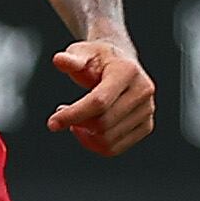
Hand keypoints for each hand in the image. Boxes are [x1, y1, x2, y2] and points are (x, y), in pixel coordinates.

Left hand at [47, 35, 157, 155]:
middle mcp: (143, 91)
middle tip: (62, 114)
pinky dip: (94, 144)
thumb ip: (71, 59)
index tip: (52, 123)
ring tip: (75, 120)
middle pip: (103, 123)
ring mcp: (147, 110)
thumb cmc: (99, 58)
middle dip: (77, 123)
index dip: (74, 114)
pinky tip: (87, 129)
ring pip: (108, 140)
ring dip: (84, 136)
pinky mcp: (146, 125)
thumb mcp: (83, 52)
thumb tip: (59, 60)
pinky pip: (115, 148)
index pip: (99, 102)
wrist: (121, 64)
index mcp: (127, 71)